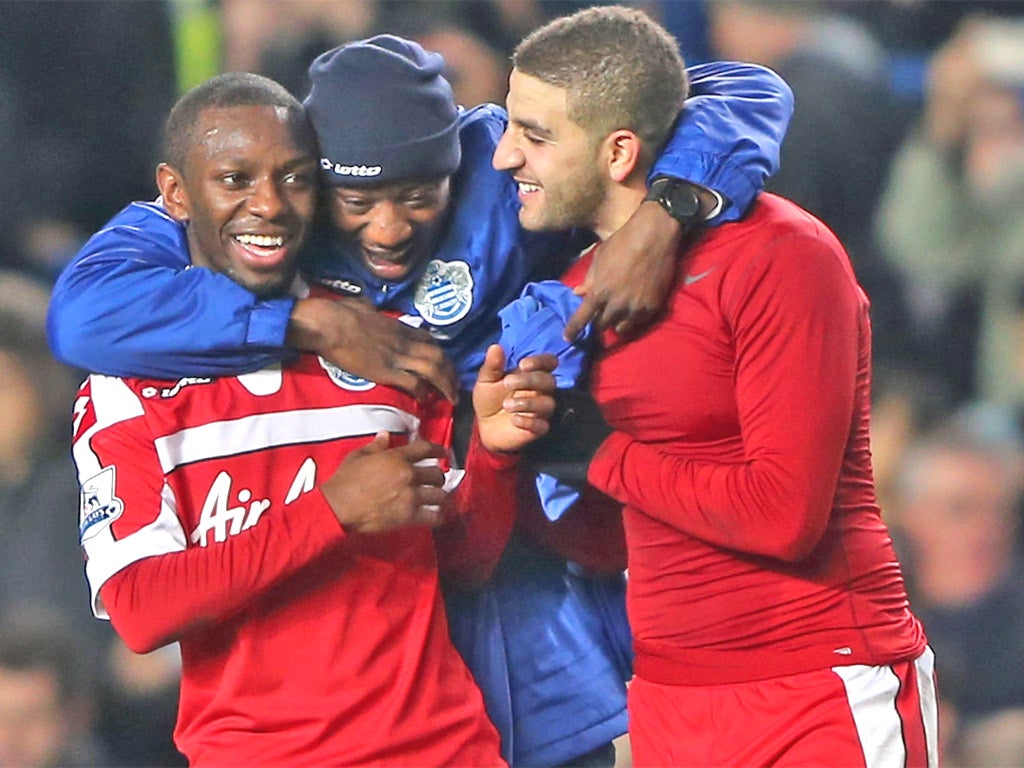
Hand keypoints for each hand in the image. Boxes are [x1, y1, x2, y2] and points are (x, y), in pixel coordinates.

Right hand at [287, 297, 458, 401]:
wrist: (328, 324)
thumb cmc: (340, 312)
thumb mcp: (362, 305)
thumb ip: (369, 308)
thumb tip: (365, 305)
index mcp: (399, 327)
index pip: (429, 340)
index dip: (440, 354)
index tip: (445, 364)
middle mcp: (404, 341)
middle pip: (438, 356)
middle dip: (450, 372)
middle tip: (456, 386)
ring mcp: (397, 356)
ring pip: (433, 370)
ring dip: (445, 385)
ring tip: (450, 398)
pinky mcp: (386, 371)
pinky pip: (412, 382)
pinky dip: (422, 392)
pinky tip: (425, 400)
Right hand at [320, 431, 448, 532]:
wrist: (339, 506)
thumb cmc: (345, 480)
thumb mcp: (358, 456)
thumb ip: (376, 446)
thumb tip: (385, 435)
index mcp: (397, 458)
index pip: (425, 449)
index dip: (437, 450)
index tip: (443, 453)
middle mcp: (408, 475)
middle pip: (436, 474)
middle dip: (438, 477)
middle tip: (436, 480)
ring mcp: (411, 496)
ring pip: (439, 495)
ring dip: (440, 496)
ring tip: (438, 498)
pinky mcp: (409, 516)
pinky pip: (434, 516)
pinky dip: (438, 516)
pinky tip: (438, 516)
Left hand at [473, 344, 557, 452]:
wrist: (484, 426)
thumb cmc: (490, 399)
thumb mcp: (486, 381)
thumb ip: (492, 365)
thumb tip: (495, 347)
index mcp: (531, 375)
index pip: (549, 363)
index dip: (541, 361)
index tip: (523, 365)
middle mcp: (541, 391)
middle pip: (550, 381)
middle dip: (530, 380)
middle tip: (507, 383)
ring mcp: (541, 411)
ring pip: (548, 403)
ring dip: (528, 402)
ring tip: (506, 405)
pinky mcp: (538, 429)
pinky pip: (542, 425)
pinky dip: (529, 422)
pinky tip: (514, 420)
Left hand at [563, 200, 682, 340]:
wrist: (655, 235)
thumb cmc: (623, 242)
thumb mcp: (600, 258)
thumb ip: (589, 279)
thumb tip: (577, 293)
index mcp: (599, 292)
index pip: (582, 319)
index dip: (573, 330)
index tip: (567, 338)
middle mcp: (616, 305)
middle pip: (602, 326)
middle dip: (598, 322)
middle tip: (600, 316)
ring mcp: (636, 308)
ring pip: (622, 328)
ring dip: (616, 323)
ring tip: (618, 314)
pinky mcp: (652, 307)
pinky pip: (639, 322)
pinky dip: (633, 318)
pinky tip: (633, 308)